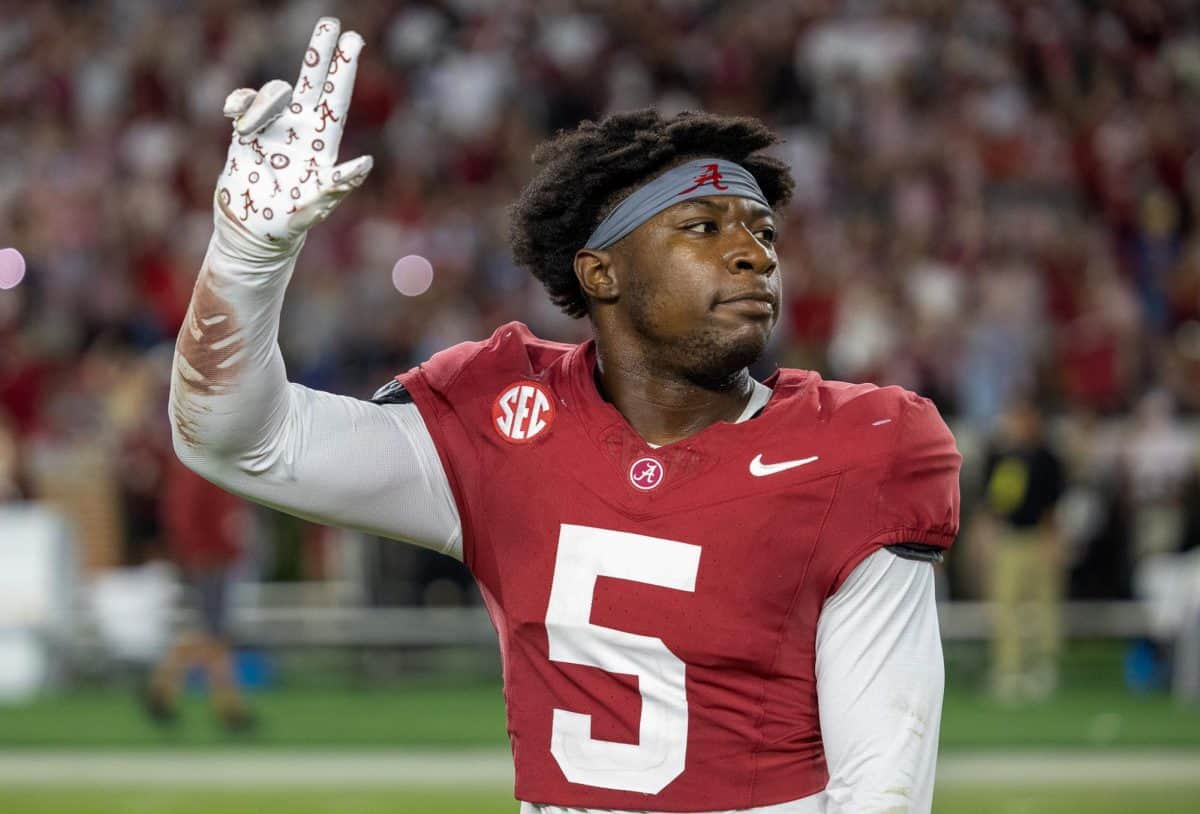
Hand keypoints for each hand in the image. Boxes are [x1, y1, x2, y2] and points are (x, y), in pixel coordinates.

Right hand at [215, 17, 372, 245]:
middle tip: (332, 23)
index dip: (344, 68)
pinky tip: (234, 114)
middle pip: (313, 82)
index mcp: (322, 142)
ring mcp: (273, 128)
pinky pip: (242, 104)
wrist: (253, 233)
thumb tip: (365, 163)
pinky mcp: (245, 134)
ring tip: (249, 128)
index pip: (337, 97)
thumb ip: (338, 186)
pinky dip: (239, 103)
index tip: (353, 39)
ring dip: (264, 101)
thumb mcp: (316, 207)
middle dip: (321, 52)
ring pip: (274, 93)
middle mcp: (300, 129)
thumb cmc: (290, 224)